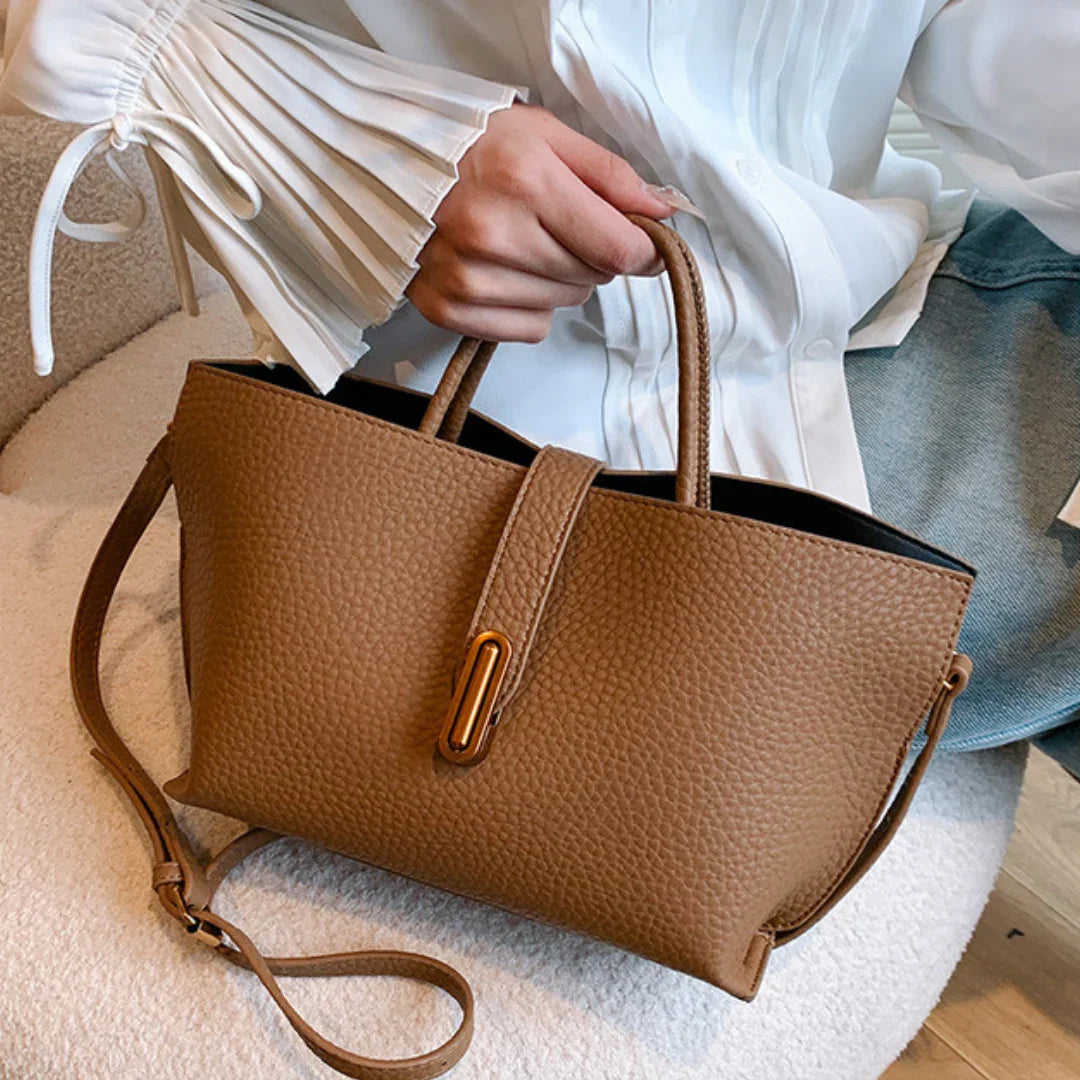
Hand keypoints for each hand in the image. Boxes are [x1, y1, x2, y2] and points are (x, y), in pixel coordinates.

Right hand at [406, 103, 674, 342]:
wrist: (384, 165)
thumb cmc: (469, 145)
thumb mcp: (544, 134)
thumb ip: (610, 174)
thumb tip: (661, 212)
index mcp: (526, 182)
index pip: (617, 248)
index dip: (644, 253)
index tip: (645, 247)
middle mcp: (494, 235)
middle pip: (591, 279)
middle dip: (591, 255)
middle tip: (558, 224)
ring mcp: (466, 278)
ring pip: (561, 306)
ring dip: (557, 281)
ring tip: (522, 243)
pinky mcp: (447, 307)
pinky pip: (528, 330)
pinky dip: (527, 308)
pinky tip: (503, 272)